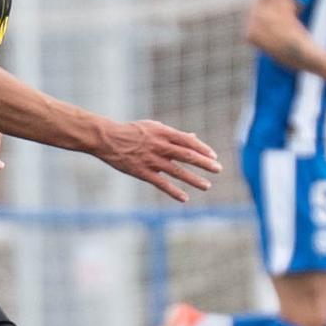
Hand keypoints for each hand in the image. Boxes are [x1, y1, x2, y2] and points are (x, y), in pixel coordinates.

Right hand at [101, 120, 220, 202]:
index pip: (188, 141)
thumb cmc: (132, 131)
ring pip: (177, 171)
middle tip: (218, 169)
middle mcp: (159, 146)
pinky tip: (184, 198)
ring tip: (206, 185)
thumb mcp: (153, 127)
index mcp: (163, 132)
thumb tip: (193, 137)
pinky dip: (173, 191)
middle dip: (204, 163)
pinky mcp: (141, 172)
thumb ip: (173, 135)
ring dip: (193, 179)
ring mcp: (151, 160)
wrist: (107, 138)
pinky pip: (161, 183)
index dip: (202, 149)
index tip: (214, 156)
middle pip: (186, 155)